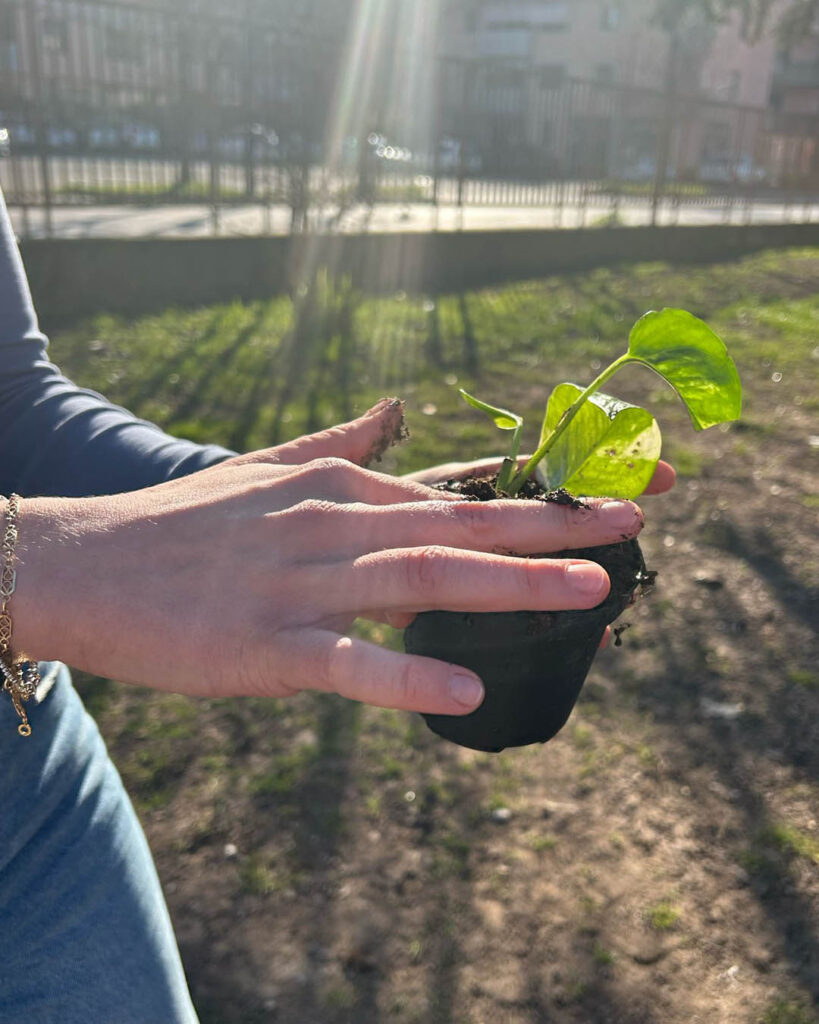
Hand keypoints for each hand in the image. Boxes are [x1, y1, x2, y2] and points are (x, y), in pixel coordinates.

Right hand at [13, 401, 648, 716]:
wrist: (87, 561)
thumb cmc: (186, 523)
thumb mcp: (271, 464)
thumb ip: (342, 438)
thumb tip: (396, 406)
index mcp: (342, 486)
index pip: (458, 489)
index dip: (539, 492)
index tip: (610, 488)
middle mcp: (334, 524)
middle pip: (461, 524)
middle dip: (556, 523)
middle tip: (638, 522)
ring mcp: (303, 584)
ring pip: (422, 580)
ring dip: (511, 585)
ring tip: (592, 593)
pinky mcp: (266, 646)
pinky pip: (348, 663)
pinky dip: (408, 674)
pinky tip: (469, 688)